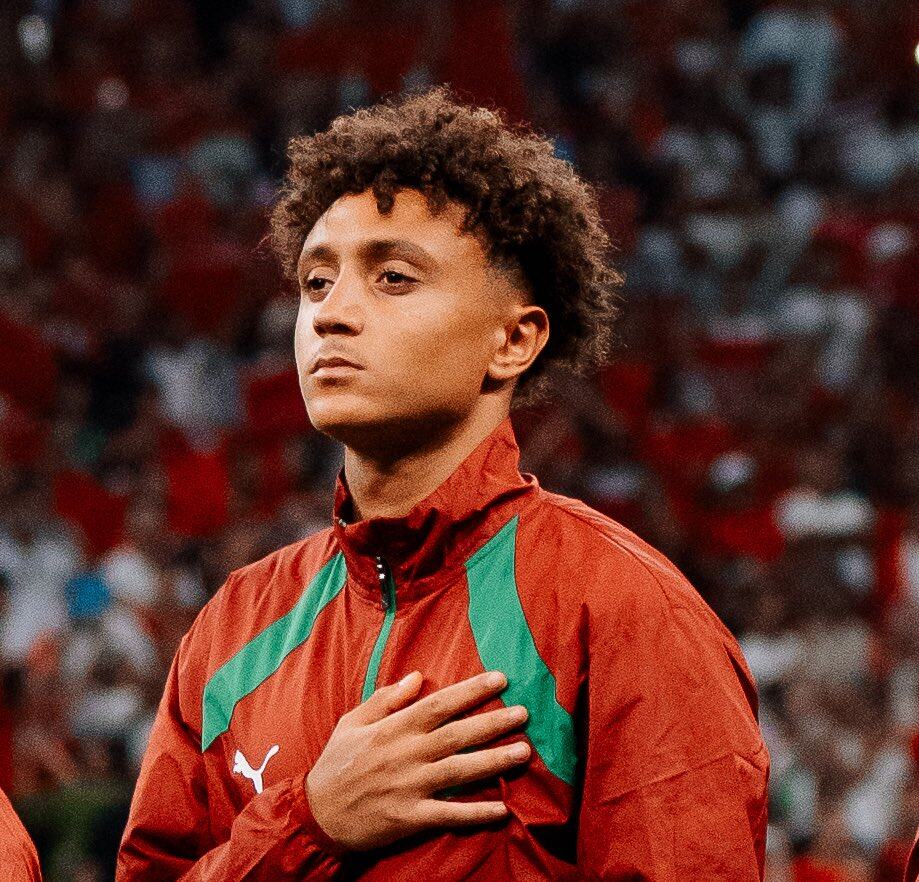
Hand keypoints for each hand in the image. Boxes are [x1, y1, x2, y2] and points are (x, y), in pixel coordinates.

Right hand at [305, 670, 529, 850]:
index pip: (440, 703)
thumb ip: (386, 698)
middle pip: (458, 734)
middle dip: (493, 722)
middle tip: (524, 713)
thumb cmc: (336, 763)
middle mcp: (407, 754)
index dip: (472, 691)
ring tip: (523, 752)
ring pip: (460, 771)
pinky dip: (475, 812)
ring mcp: (410, 787)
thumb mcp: (353, 721)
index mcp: (394, 728)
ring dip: (494, 761)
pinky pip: (449, 814)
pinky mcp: (410, 818)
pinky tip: (502, 809)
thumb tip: (418, 677)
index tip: (500, 679)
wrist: (316, 814)